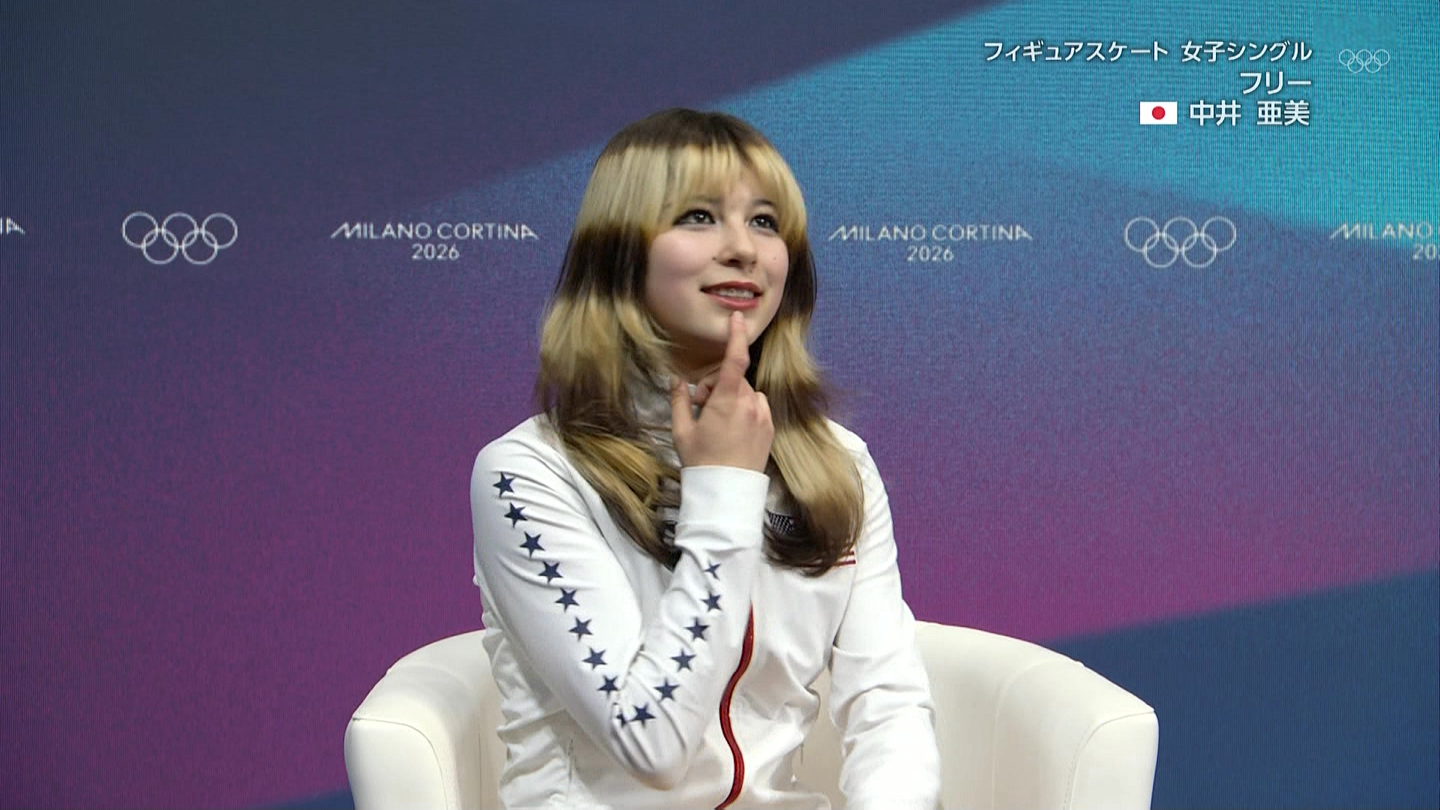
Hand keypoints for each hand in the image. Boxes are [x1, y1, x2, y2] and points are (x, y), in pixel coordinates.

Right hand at [669, 312, 773, 471]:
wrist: (727, 493)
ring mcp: (763, 416)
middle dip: (717, 386)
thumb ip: (679, 400)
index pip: (735, 359)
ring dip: (732, 398)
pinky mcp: (770, 428)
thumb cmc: (701, 461)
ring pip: (746, 392)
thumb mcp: (682, 430)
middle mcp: (750, 404)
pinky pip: (757, 406)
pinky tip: (732, 430)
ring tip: (717, 422)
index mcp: (727, 400)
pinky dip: (745, 409)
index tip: (738, 318)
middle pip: (733, 379)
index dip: (737, 336)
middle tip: (701, 408)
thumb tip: (676, 379)